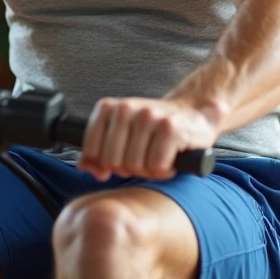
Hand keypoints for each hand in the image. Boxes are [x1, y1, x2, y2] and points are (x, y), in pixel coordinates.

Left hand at [77, 97, 217, 180]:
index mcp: (109, 108)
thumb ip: (98, 152)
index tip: (122, 158)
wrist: (194, 114)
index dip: (107, 164)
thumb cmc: (155, 130)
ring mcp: (148, 116)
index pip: (92, 151)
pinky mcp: (170, 128)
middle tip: (144, 159)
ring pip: (135, 165)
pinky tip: (170, 159)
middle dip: (129, 168)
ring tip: (158, 158)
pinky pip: (156, 165)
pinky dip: (164, 170)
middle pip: (113, 161)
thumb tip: (84, 166)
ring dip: (149, 170)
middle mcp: (127, 108)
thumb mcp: (122, 136)